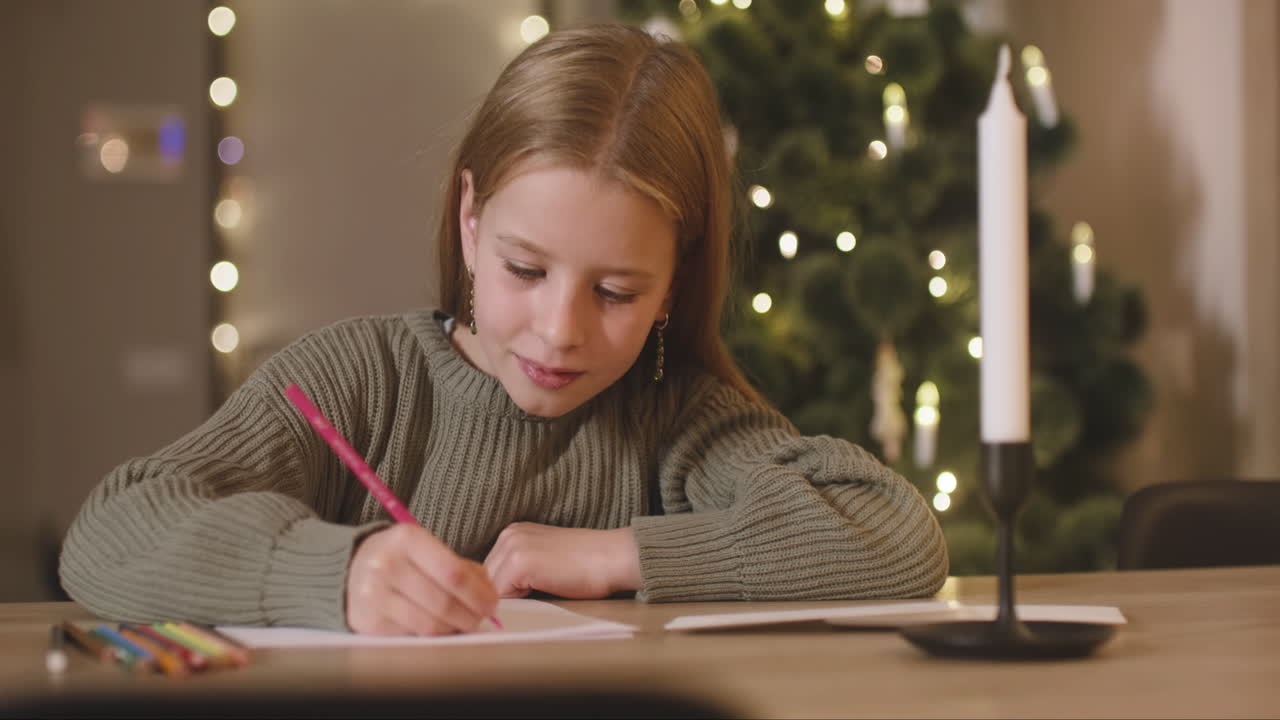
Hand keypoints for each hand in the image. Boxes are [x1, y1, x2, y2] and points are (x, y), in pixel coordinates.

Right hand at [345, 524, 497, 635]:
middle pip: (443, 602)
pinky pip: (412, 635)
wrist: (350, 568)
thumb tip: (489, 594)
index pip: (453, 572)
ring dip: (454, 629)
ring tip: (462, 624)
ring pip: (429, 624)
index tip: (492, 603)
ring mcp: (374, 595)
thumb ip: (460, 566)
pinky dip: (431, 635)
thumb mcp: (426, 547)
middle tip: (481, 618)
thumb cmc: (400, 557)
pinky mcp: (367, 621)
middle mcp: (386, 565)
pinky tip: (438, 627)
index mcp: (406, 539)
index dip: (478, 593)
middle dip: (470, 615)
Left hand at [483, 523, 640, 598]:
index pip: (486, 571)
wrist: (614, 558)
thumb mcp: (544, 563)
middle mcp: (508, 535)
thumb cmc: (587, 568)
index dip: (498, 592)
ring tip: (538, 597)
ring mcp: (513, 546)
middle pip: (483, 580)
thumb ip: (518, 574)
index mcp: (513, 533)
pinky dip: (517, 604)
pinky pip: (501, 596)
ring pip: (490, 590)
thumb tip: (493, 601)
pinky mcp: (520, 562)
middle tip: (526, 604)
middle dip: (498, 598)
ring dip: (509, 601)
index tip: (517, 601)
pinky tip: (543, 595)